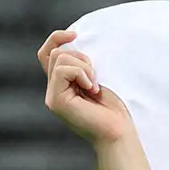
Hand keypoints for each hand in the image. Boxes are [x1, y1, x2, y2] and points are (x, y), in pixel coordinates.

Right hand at [38, 29, 132, 145]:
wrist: (119, 134)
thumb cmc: (115, 111)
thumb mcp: (98, 80)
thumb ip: (82, 66)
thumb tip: (75, 40)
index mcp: (62, 85)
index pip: (49, 54)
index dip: (57, 39)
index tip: (75, 34)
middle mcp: (53, 90)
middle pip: (56, 53)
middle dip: (81, 59)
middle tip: (96, 79)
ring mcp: (53, 96)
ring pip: (60, 59)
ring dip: (84, 67)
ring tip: (95, 86)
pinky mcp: (56, 101)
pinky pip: (63, 70)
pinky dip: (81, 74)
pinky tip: (92, 90)